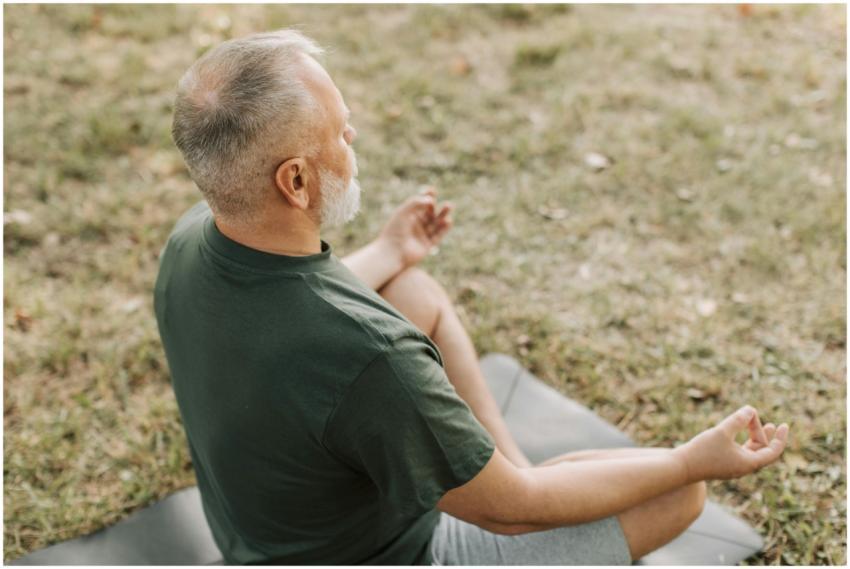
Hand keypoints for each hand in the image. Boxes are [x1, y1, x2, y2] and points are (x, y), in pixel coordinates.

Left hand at [377, 187, 452, 268]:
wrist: (392, 252)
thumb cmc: (394, 231)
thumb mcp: (403, 212)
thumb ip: (416, 202)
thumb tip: (431, 199)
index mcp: (408, 216)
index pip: (420, 204)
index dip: (427, 196)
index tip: (432, 190)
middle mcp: (416, 225)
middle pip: (430, 213)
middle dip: (438, 207)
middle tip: (447, 203)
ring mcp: (422, 235)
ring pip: (436, 224)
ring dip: (443, 216)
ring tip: (449, 207)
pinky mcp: (427, 245)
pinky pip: (438, 235)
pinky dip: (444, 228)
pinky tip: (448, 221)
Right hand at [672, 405, 788, 482]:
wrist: (681, 468)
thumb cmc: (703, 451)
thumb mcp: (722, 432)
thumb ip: (737, 420)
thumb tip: (751, 410)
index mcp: (749, 463)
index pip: (773, 451)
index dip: (780, 438)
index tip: (784, 425)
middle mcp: (743, 467)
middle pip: (761, 450)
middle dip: (762, 433)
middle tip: (758, 417)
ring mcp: (732, 467)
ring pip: (749, 451)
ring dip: (753, 436)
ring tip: (754, 423)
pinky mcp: (721, 465)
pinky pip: (738, 452)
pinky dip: (741, 440)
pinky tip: (734, 432)